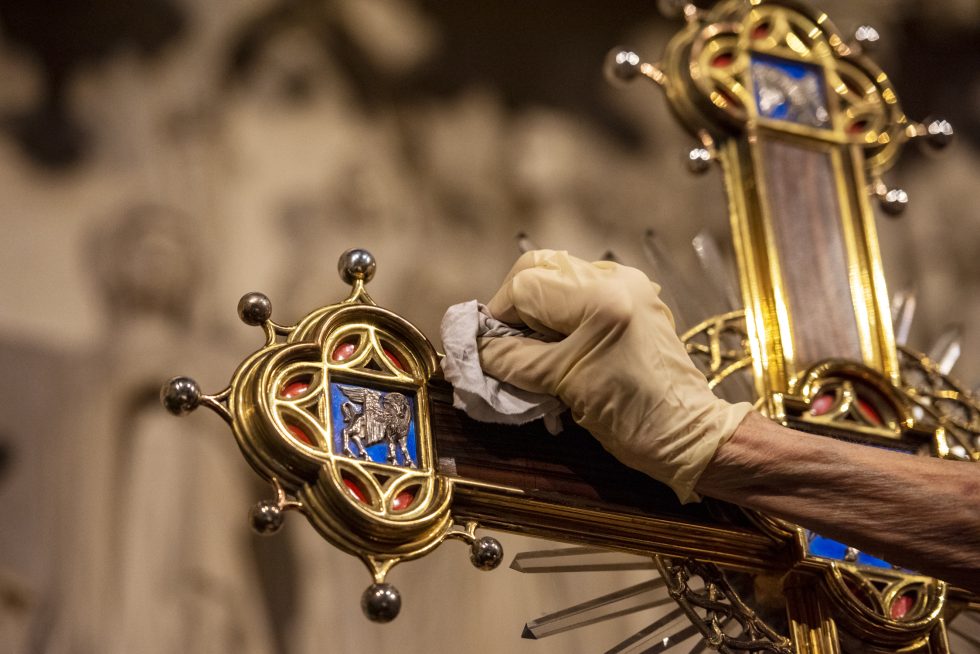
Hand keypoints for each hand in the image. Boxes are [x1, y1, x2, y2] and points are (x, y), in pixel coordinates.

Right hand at [478, 250, 752, 501]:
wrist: (687, 434)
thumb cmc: (629, 417)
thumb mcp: (561, 386)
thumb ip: (511, 359)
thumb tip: (474, 348)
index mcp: (599, 299)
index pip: (525, 285)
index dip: (498, 315)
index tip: (489, 347)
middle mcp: (615, 279)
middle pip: (539, 267)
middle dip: (515, 302)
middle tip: (509, 340)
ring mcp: (629, 284)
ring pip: (559, 275)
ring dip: (537, 306)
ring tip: (536, 345)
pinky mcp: (635, 297)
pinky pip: (582, 288)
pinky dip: (560, 310)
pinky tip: (562, 342)